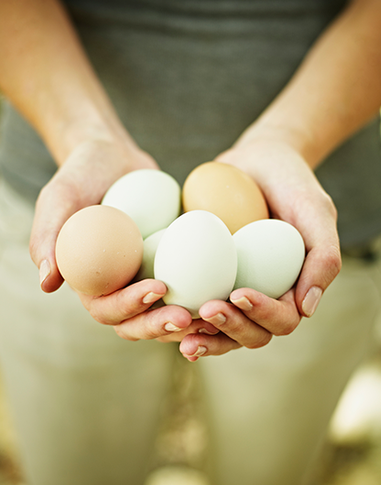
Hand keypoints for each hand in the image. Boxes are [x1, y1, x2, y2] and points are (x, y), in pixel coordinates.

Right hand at [29, 136, 217, 342]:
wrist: (114, 158)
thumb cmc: (82, 175)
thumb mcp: (60, 196)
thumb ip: (48, 236)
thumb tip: (47, 283)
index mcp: (90, 284)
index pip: (107, 310)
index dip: (130, 306)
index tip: (158, 286)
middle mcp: (118, 289)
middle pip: (138, 324)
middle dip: (162, 325)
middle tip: (190, 315)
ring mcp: (145, 280)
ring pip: (166, 314)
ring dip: (189, 321)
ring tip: (215, 312)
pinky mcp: (171, 268)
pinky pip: (189, 288)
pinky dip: (205, 295)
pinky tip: (229, 290)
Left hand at [179, 126, 340, 359]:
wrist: (260, 159)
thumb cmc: (292, 183)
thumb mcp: (316, 211)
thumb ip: (324, 257)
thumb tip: (306, 309)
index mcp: (294, 289)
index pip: (283, 319)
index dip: (262, 315)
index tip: (238, 293)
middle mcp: (266, 296)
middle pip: (251, 334)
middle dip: (230, 329)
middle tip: (206, 310)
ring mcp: (236, 289)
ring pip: (224, 331)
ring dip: (206, 337)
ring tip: (181, 331)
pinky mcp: (209, 279)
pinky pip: (197, 304)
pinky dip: (184, 316)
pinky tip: (164, 312)